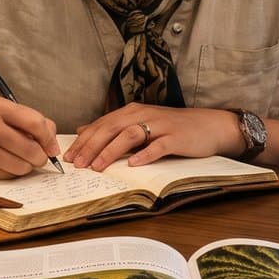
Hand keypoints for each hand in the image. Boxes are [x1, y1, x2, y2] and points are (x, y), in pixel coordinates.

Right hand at [0, 99, 59, 178]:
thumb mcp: (1, 112)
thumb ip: (29, 121)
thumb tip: (52, 143)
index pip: (36, 123)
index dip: (49, 139)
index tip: (52, 148)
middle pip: (31, 149)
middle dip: (39, 157)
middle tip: (36, 157)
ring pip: (21, 167)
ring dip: (25, 167)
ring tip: (17, 159)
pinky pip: (7, 176)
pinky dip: (10, 173)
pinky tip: (2, 163)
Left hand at [65, 105, 240, 170]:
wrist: (209, 125)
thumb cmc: (172, 128)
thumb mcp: (140, 124)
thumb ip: (113, 127)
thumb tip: (84, 131)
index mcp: (132, 112)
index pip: (102, 124)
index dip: (84, 140)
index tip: (69, 156)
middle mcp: (143, 115)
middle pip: (111, 128)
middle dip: (92, 146)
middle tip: (78, 164)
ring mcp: (160, 125)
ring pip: (129, 135)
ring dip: (111, 151)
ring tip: (98, 167)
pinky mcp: (176, 137)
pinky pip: (158, 146)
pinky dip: (144, 154)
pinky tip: (133, 164)